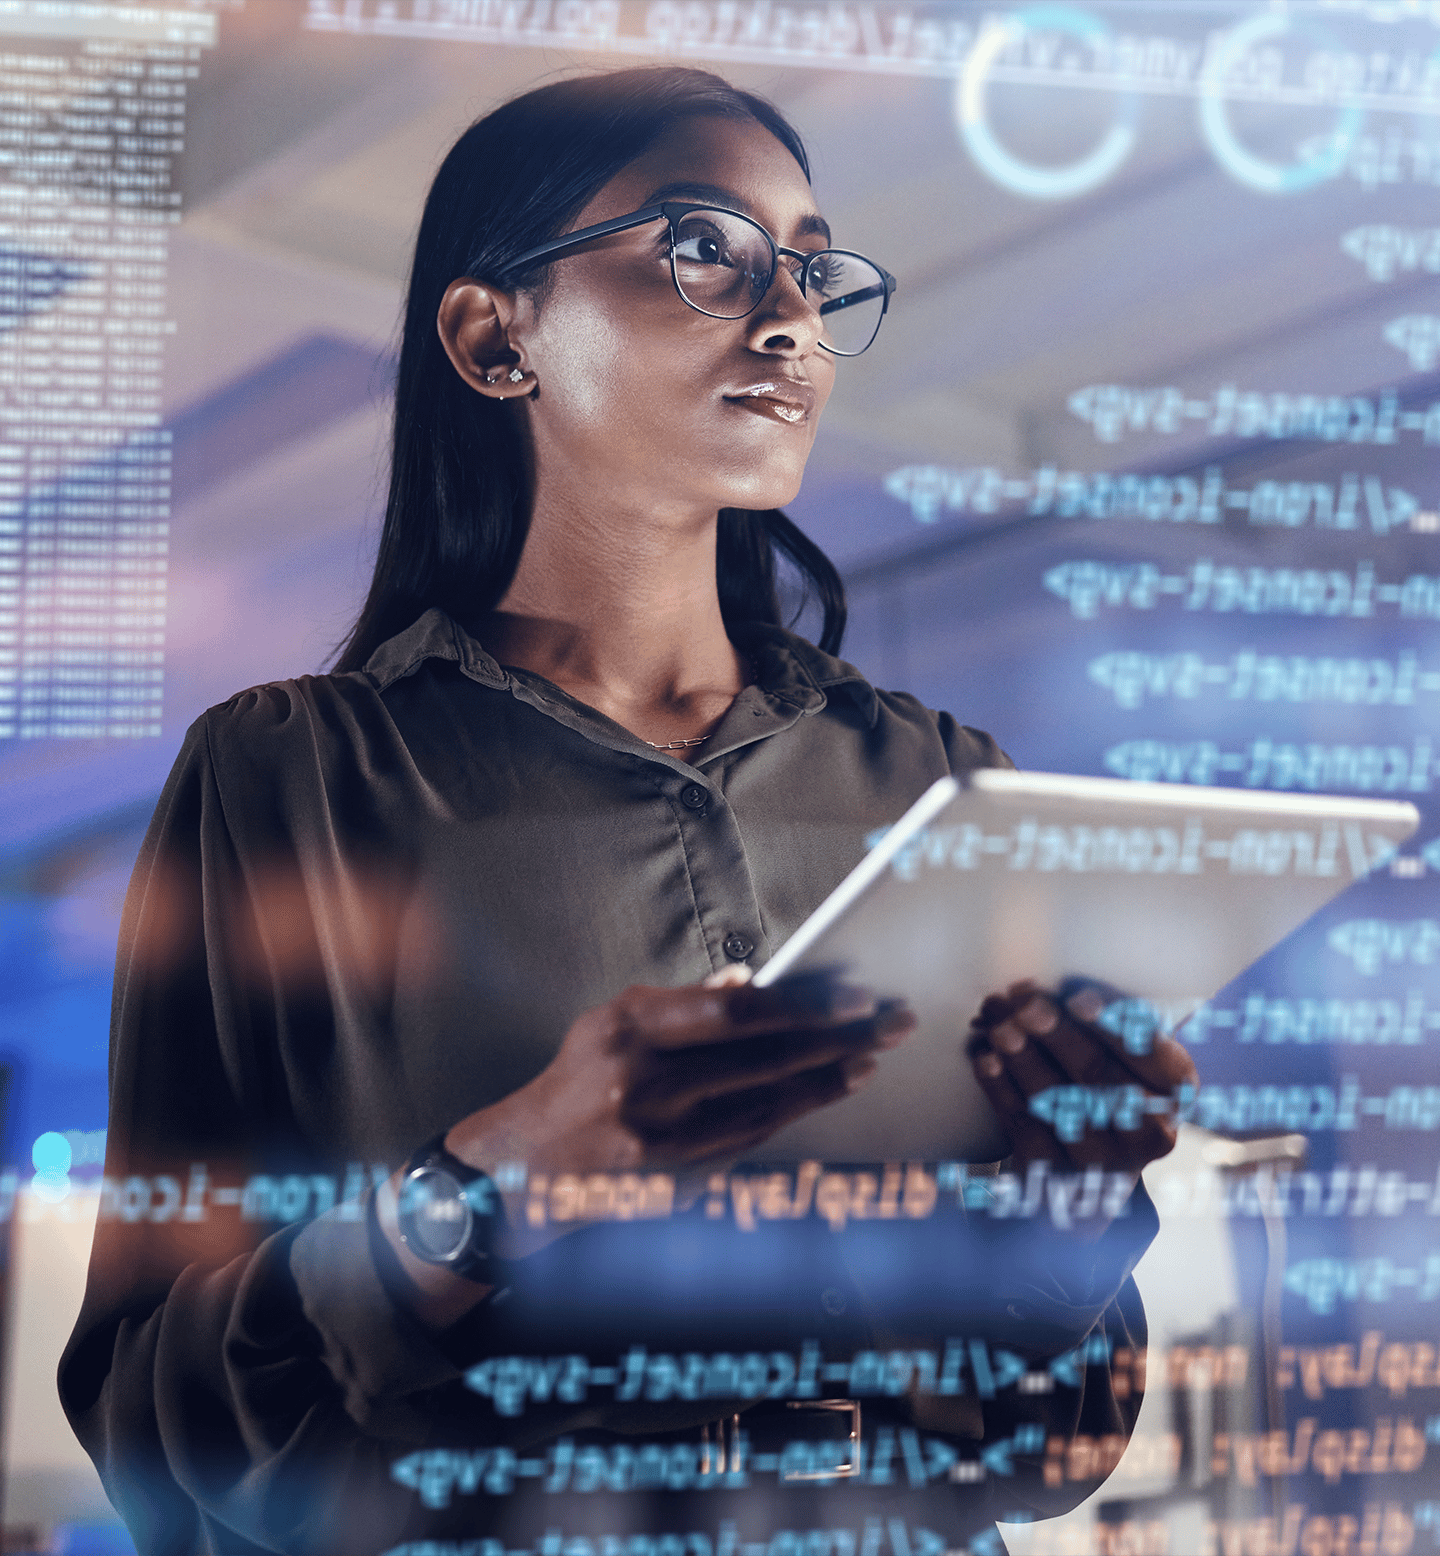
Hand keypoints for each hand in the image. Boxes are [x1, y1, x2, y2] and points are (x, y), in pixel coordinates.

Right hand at [379, 970, 915, 1326]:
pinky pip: (753, 1136)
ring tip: (871, 1055)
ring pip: (770, 1102)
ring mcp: (664, 1137)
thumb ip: (683, 1004)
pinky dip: (796, 1110)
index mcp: (630, 1029)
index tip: (853, 993)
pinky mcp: (678, 1175)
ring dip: (829, 1078)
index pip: (735, 1012)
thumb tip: (752, 981)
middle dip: (837, 1037)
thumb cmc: (578, 1080)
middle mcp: (646, 1084)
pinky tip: (828, 1088)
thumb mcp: (612, 1022)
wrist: (527, 1168)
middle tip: (888, 1021)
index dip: (802, 1003)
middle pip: (765, 1057)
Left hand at [968, 980, 1197, 1223]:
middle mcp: (1148, 1129)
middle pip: (1097, 1074)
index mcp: (1175, 1088)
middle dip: (1056, 1034)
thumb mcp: (1125, 1056)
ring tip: (999, 1025)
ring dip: (1022, 1057)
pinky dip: (1002, 1087)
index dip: (1113, 1026)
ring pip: (1056, 1100)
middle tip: (1026, 1004)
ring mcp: (1101, 1157)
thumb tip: (1051, 987)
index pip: (1149, 1053)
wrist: (1088, 1172)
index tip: (1077, 1000)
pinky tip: (986, 1059)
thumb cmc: (1107, 1085)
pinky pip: (1024, 1124)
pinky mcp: (1055, 1171)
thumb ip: (1103, 1020)